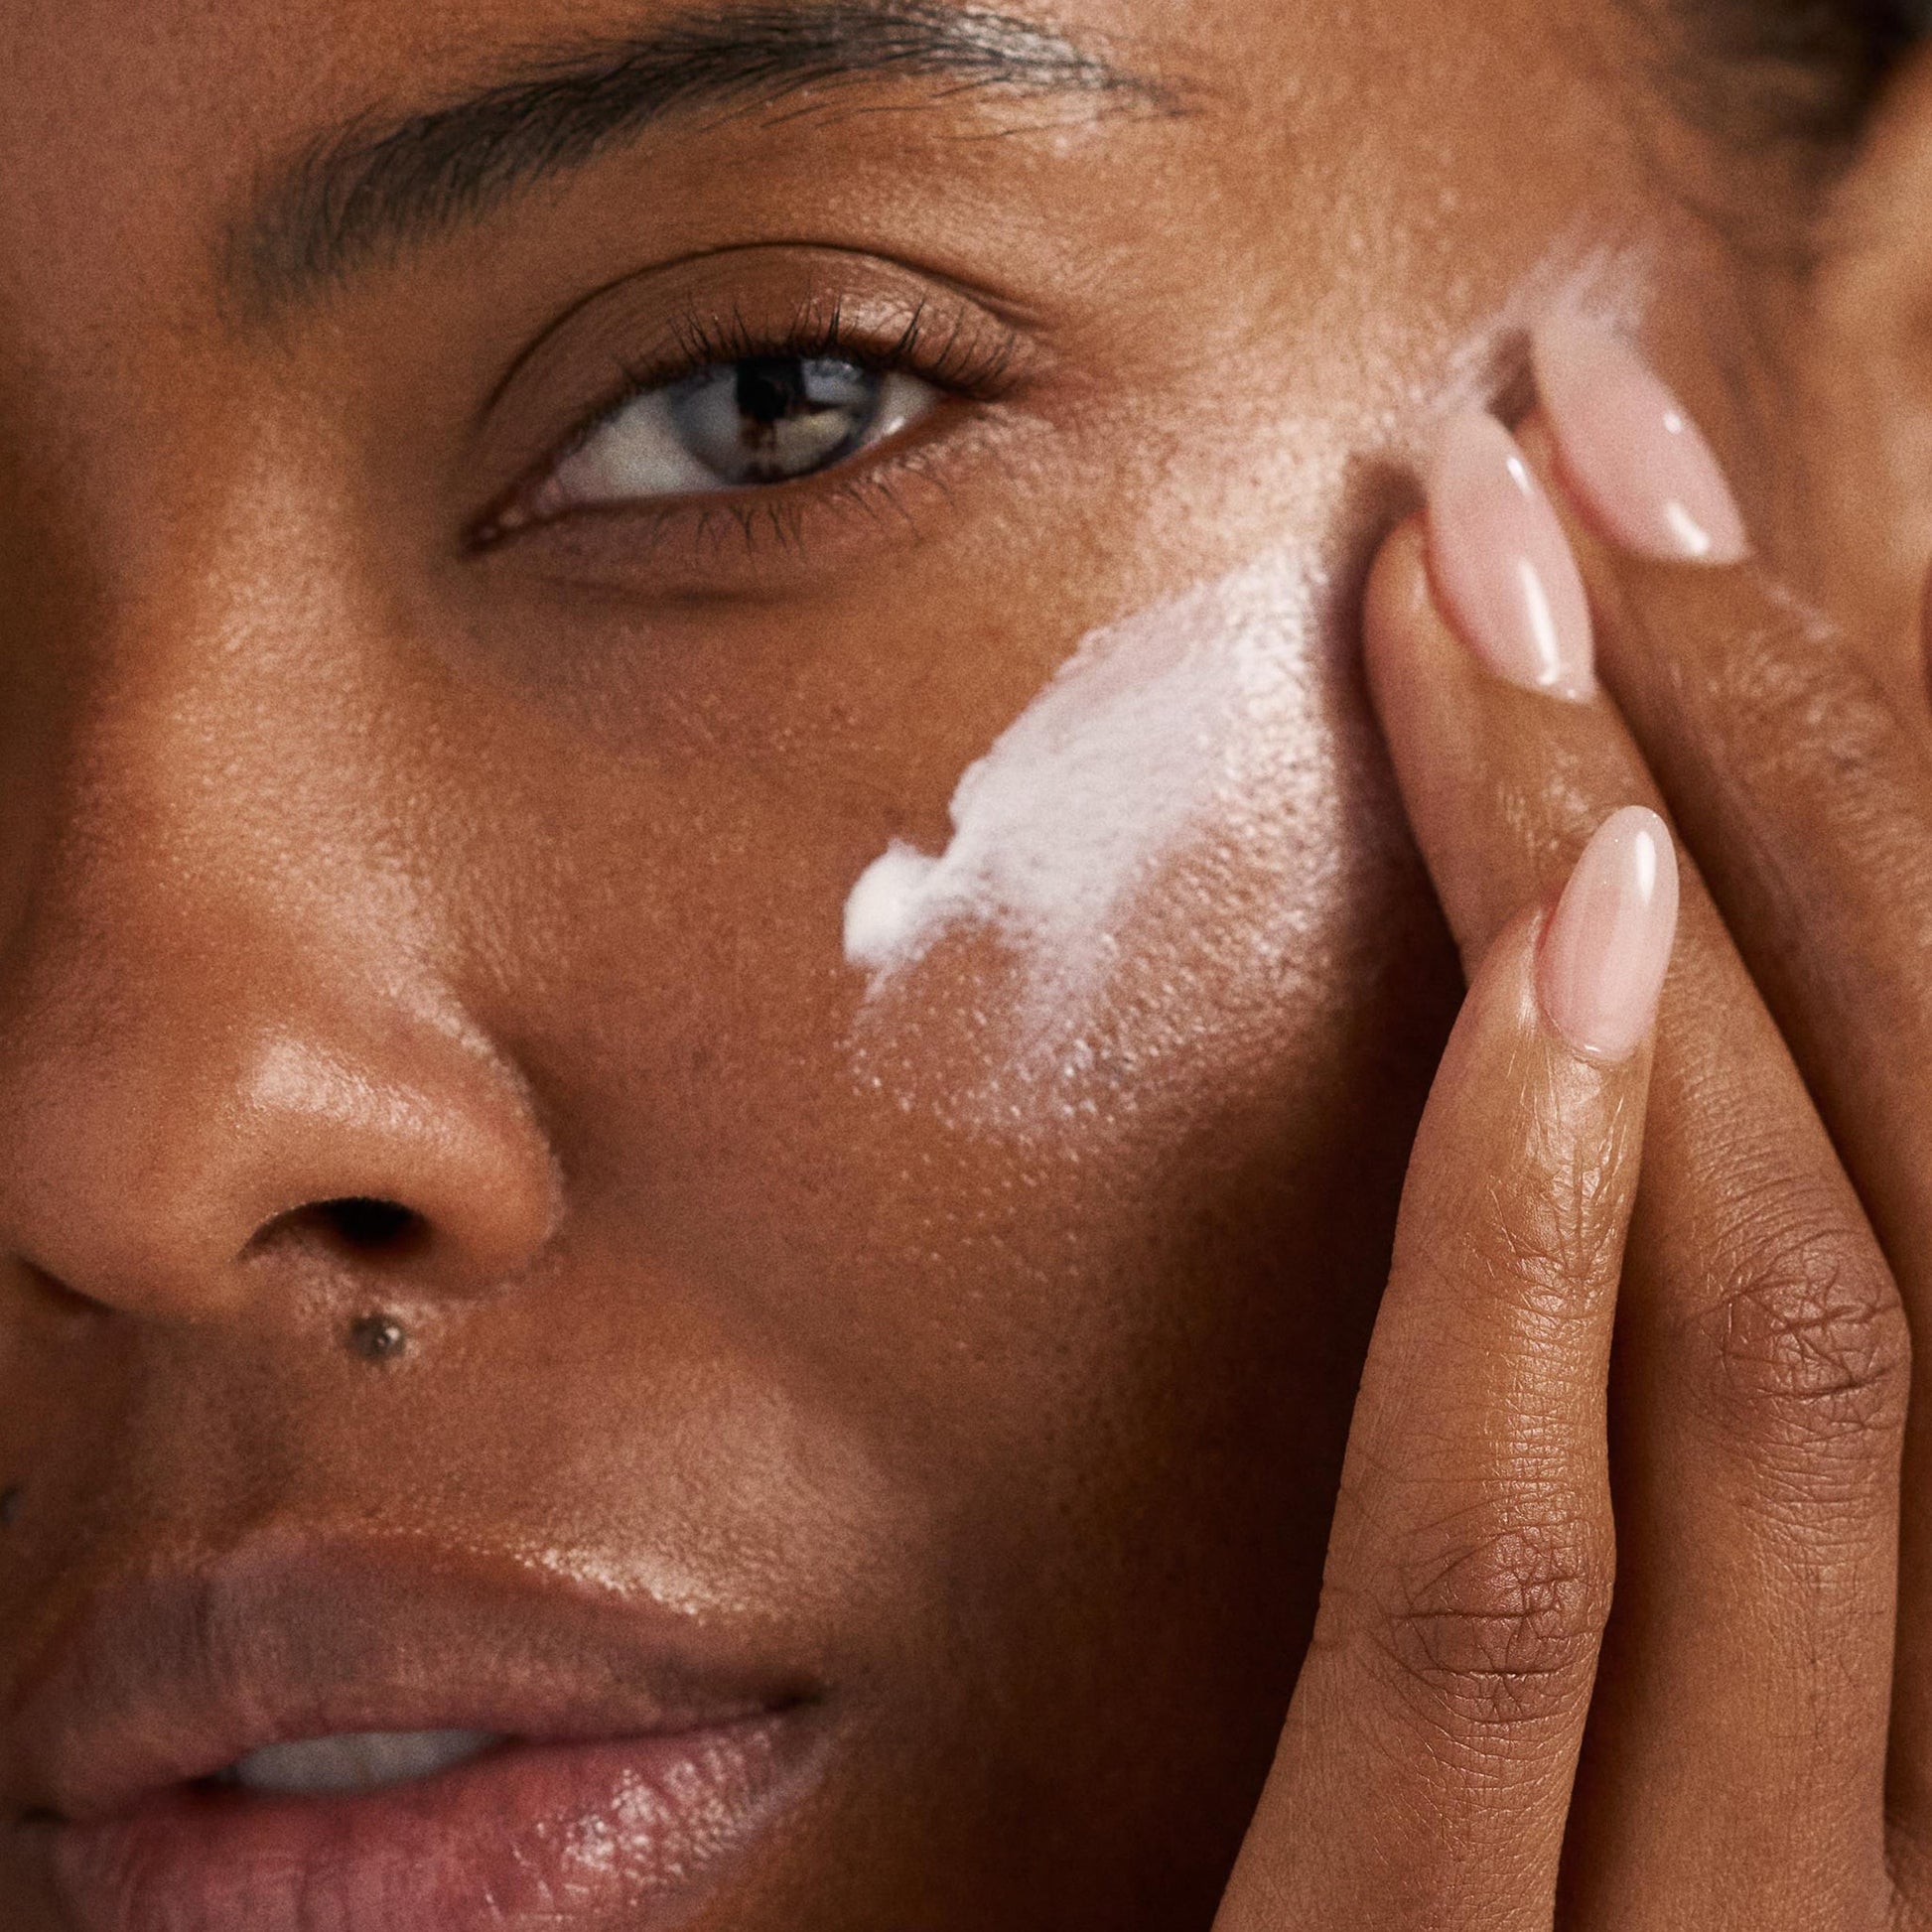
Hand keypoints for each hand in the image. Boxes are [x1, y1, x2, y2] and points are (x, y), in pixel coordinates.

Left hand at [1213, 318, 1927, 1926]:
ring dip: (1647, 890)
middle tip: (1594, 448)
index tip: (1685, 542)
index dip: (1864, 796)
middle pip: (1913, 1169)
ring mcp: (1767, 1894)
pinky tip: (1558, 941)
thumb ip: (1673, 1446)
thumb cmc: (1520, 1913)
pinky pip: (1515, 1571)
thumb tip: (1660, 1046)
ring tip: (1528, 574)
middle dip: (1774, 756)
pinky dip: (1547, 1238)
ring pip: (1791, 1325)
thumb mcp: (1649, 1709)